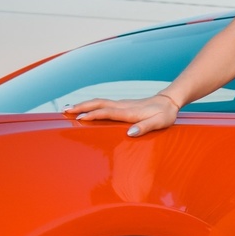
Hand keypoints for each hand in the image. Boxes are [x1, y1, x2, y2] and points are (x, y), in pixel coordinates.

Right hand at [63, 93, 179, 136]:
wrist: (169, 101)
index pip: (108, 112)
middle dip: (81, 106)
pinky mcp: (122, 105)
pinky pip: (103, 104)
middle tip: (65, 110)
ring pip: (99, 102)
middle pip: (99, 104)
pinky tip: (85, 109)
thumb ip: (145, 128)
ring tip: (69, 109)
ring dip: (84, 105)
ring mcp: (122, 104)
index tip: (80, 118)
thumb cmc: (165, 114)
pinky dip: (91, 105)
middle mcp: (123, 106)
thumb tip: (130, 133)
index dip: (94, 115)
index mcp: (130, 112)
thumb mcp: (159, 123)